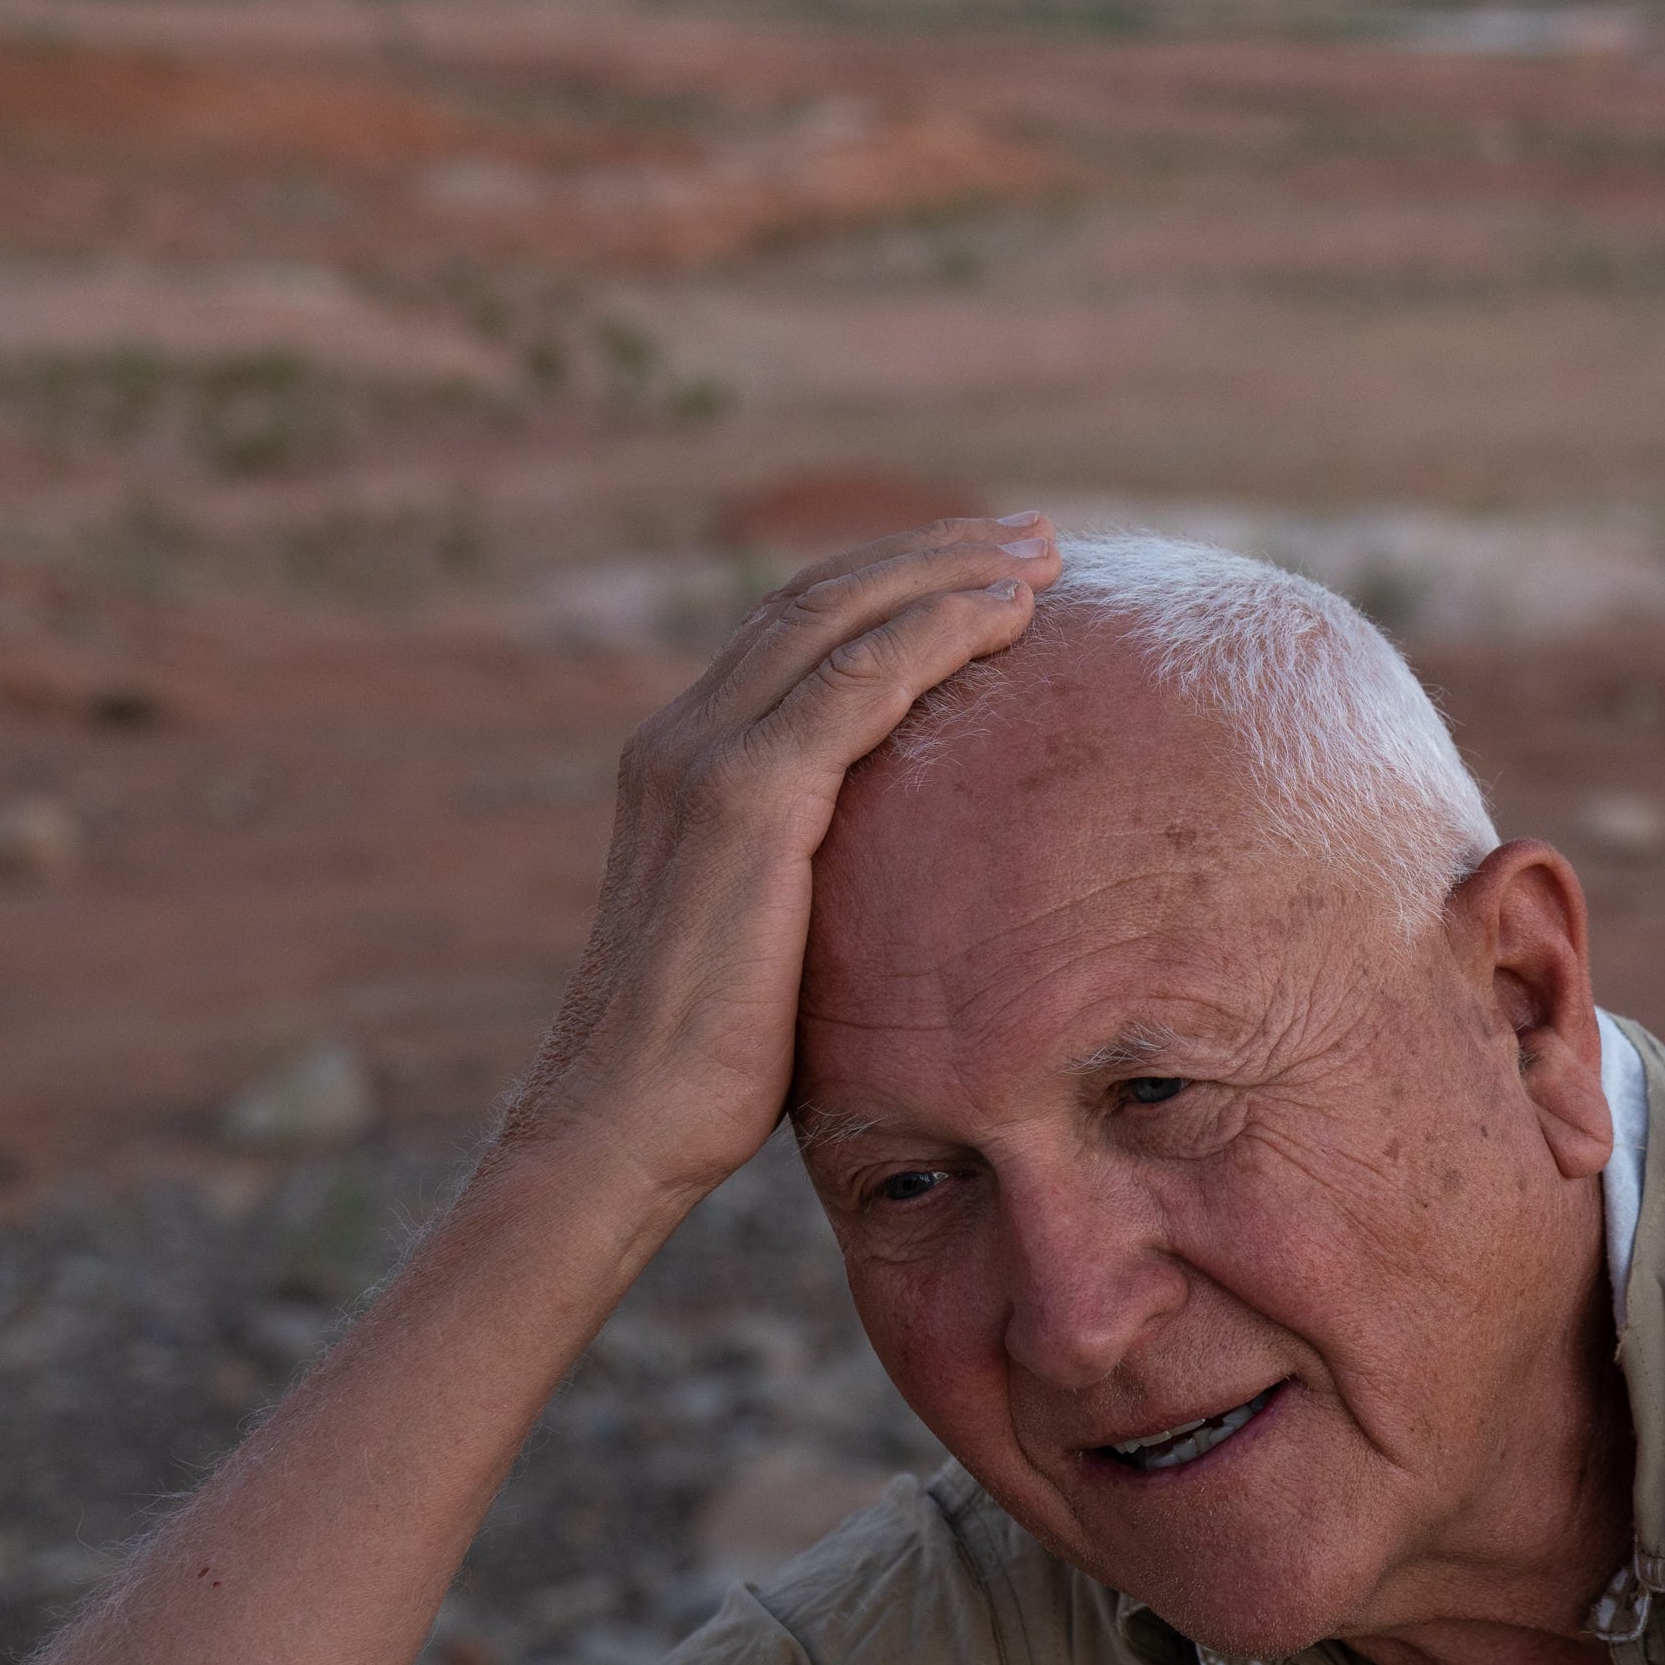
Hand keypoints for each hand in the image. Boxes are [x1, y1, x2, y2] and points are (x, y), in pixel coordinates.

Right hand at [489, 514, 1058, 1217]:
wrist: (623, 1125)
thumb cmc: (709, 1061)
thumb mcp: (770, 934)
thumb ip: (815, 875)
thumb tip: (914, 883)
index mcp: (684, 760)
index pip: (797, 630)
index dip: (894, 584)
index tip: (991, 571)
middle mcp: (682, 738)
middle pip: (821, 597)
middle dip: (934, 553)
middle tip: (1038, 538)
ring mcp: (704, 762)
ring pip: (840, 619)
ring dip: (948, 574)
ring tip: (1041, 560)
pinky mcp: (744, 803)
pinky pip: (855, 688)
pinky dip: (931, 635)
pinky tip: (1001, 618)